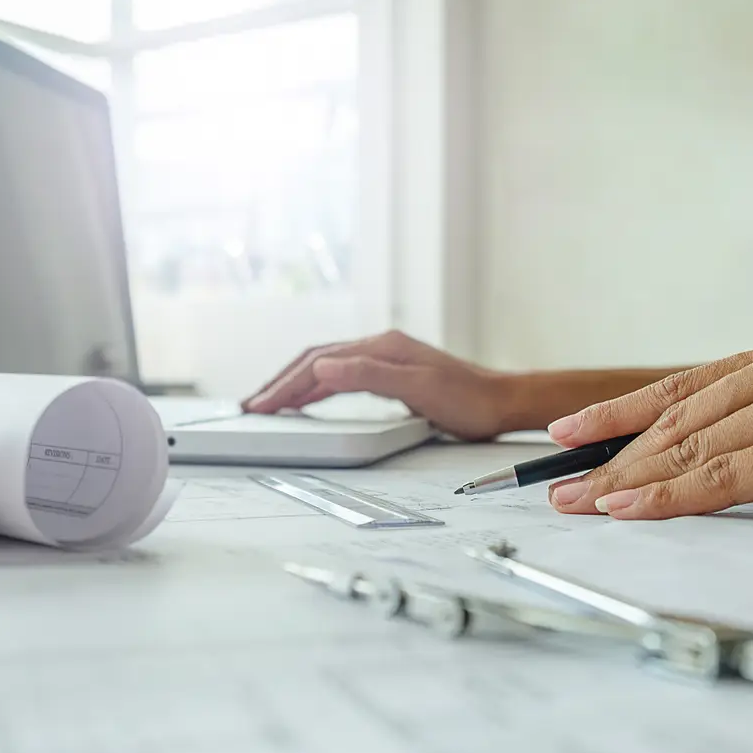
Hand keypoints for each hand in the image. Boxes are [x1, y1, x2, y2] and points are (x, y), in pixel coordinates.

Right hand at [242, 331, 512, 440]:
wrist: (501, 402)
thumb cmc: (468, 399)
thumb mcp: (418, 388)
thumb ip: (369, 375)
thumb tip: (322, 366)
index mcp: (380, 347)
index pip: (318, 362)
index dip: (285, 384)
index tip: (260, 404)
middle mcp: (379, 348)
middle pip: (316, 360)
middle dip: (281, 382)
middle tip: (252, 404)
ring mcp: (385, 360)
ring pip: (326, 367)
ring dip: (295, 384)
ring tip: (270, 402)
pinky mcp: (392, 375)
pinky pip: (341, 377)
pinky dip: (317, 388)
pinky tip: (309, 398)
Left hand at [546, 325, 752, 529]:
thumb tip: (711, 454)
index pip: (688, 385)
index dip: (622, 410)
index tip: (571, 428)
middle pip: (681, 415)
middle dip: (611, 451)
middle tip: (557, 479)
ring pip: (694, 443)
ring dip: (625, 476)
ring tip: (575, 499)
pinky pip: (729, 476)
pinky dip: (670, 495)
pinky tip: (627, 505)